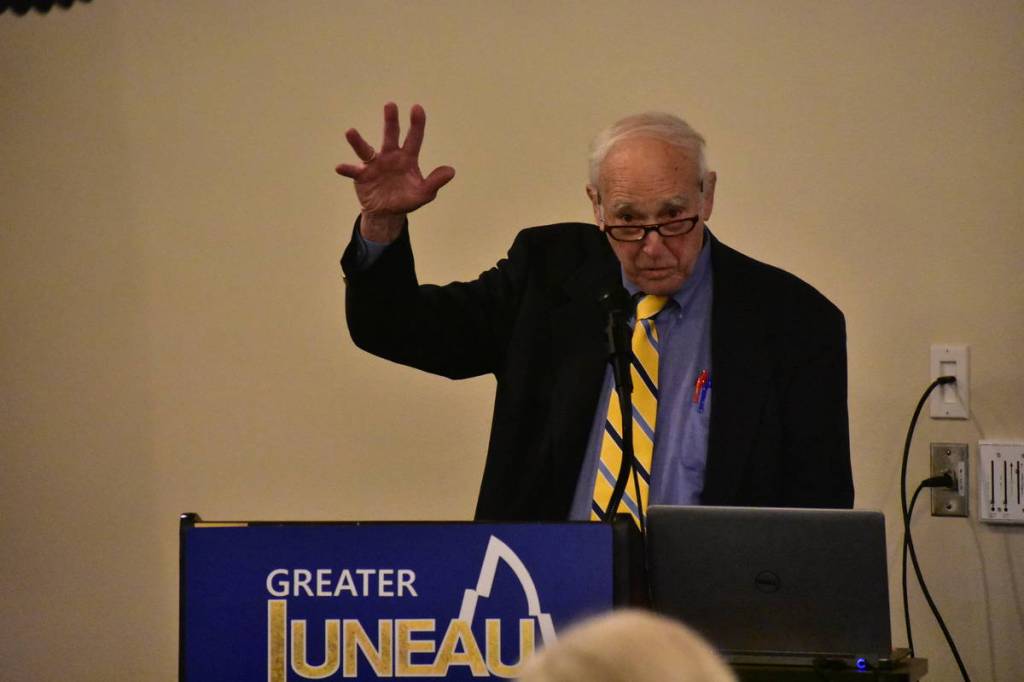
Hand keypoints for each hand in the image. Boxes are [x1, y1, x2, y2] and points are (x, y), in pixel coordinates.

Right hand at [336, 103, 454, 241]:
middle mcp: (390, 156)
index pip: (414, 138)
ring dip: (358, 141)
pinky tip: (340, 167)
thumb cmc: (407, 199)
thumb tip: (451, 171)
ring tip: (350, 132)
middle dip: (391, 121)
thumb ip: (435, 182)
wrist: (387, 213)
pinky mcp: (361, 176)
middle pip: (390, 136)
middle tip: (390, 105)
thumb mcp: (424, 194)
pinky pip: (353, 171)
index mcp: (407, 158)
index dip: (416, 124)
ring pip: (366, 149)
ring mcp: (374, 165)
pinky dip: (347, 169)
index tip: (417, 108)